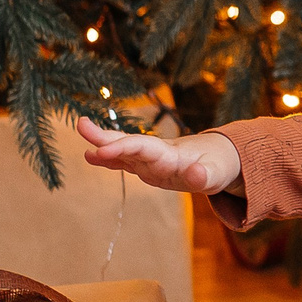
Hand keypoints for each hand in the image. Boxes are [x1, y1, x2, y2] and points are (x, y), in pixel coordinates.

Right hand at [75, 117, 243, 194]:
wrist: (220, 158)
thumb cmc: (218, 165)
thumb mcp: (217, 173)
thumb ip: (205, 175)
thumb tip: (195, 175)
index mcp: (169, 153)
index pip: (141, 147)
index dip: (121, 147)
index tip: (101, 151)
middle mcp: (155, 153)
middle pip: (127, 141)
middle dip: (105, 136)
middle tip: (82, 125)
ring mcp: (150, 159)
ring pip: (122, 150)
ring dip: (102, 146)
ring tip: (81, 147)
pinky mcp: (148, 166)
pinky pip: (125, 161)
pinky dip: (108, 159)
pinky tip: (90, 157)